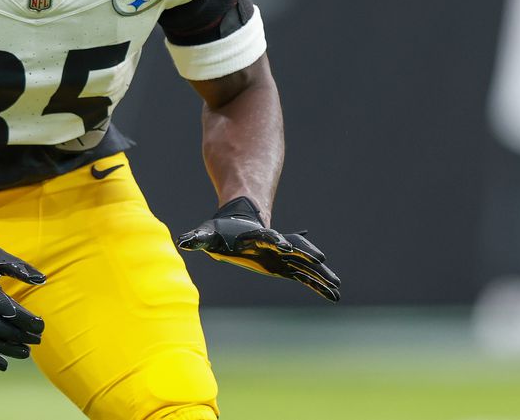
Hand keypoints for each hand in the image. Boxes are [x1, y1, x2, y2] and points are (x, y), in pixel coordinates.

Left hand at [177, 197, 340, 301]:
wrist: (238, 223)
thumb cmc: (221, 231)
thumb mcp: (207, 234)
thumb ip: (196, 238)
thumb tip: (182, 242)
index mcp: (256, 237)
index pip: (266, 237)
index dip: (273, 240)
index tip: (281, 245)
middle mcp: (274, 245)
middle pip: (292, 248)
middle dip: (305, 254)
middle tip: (319, 260)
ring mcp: (283, 256)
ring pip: (304, 265)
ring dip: (319, 274)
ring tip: (337, 286)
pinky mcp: (285, 267)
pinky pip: (304, 277)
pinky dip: (318, 285)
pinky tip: (333, 295)